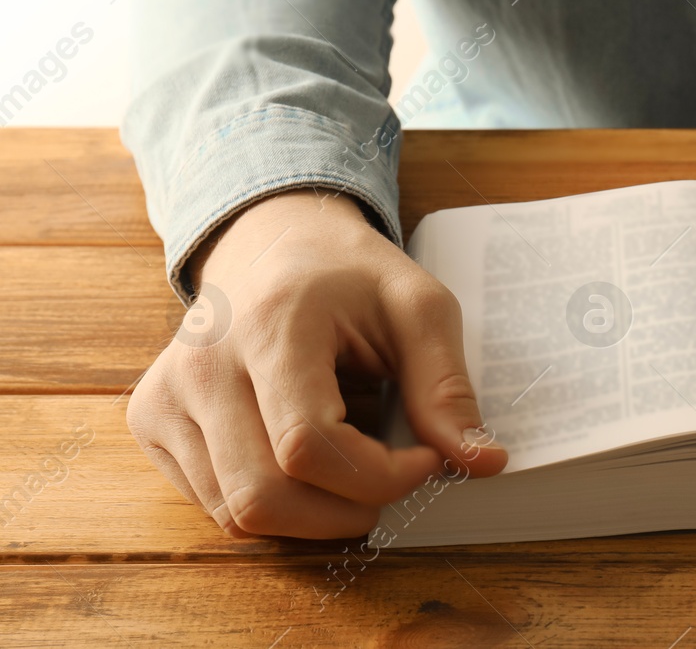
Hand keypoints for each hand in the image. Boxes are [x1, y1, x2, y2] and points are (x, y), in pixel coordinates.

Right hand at [127, 189, 507, 538]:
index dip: (378, 474)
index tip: (425, 457)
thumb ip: (447, 389)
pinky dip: (274, 504)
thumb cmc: (352, 277)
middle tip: (394, 478)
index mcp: (271, 323)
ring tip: (353, 462)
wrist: (276, 242)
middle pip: (264, 495)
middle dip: (347, 509)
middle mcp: (202, 362)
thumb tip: (483, 463)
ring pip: (236, 514)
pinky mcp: (151, 420)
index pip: (307, 444)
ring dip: (312, 513)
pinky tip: (304, 459)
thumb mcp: (419, 309)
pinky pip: (214, 505)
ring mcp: (165, 394)